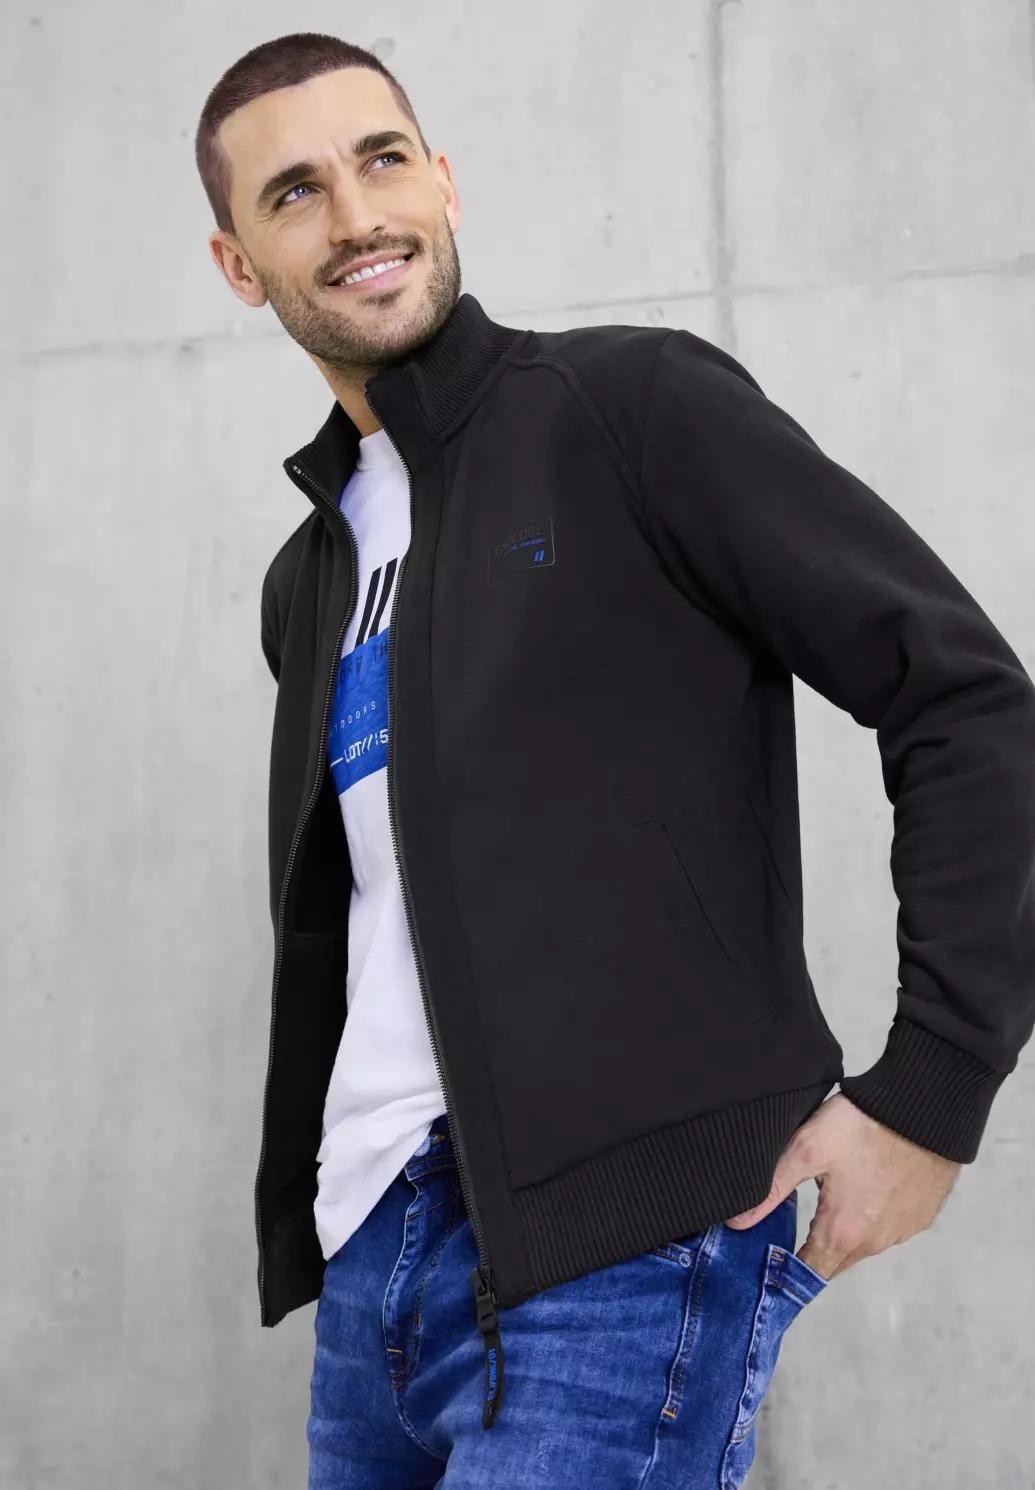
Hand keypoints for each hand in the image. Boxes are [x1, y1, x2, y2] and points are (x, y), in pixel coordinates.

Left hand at [723, 1092, 962, 1280]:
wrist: (927, 1107)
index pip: (809, 1273)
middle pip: (835, 1261)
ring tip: (826, 1203)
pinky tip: (863, 1189)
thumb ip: (771, 1189)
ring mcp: (903, 1230)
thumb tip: (736, 1225)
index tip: (767, 1262)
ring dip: (843, 1233)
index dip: (786, 1272)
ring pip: (863, 1244)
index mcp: (843, 1233)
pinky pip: (889, 1228)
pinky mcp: (922, 1215)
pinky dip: (872, 1218)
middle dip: (812, 1252)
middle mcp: (876, 1242)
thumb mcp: (807, 1150)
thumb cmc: (863, 1126)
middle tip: (789, 1229)